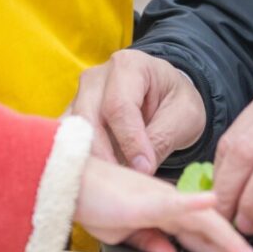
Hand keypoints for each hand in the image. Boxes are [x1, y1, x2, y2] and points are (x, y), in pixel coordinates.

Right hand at [70, 49, 206, 173]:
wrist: (165, 97)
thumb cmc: (175, 102)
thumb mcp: (185, 116)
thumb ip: (162, 138)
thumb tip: (139, 170)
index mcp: (128, 66)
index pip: (119, 106)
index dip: (130, 141)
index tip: (145, 170)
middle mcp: (96, 78)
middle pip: (87, 119)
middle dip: (104, 156)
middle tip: (124, 184)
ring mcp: (78, 97)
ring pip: (72, 133)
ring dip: (91, 161)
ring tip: (113, 186)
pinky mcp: (71, 120)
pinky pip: (67, 143)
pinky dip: (82, 163)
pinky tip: (99, 183)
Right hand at [74, 158, 252, 251]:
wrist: (69, 184)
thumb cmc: (92, 201)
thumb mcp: (123, 231)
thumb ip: (148, 241)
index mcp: (163, 209)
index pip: (199, 231)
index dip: (220, 245)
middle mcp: (166, 201)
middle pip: (206, 225)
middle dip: (230, 244)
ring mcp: (158, 199)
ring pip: (199, 217)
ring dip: (223, 233)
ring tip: (242, 249)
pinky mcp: (144, 201)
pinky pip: (173, 203)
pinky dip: (193, 204)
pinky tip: (210, 204)